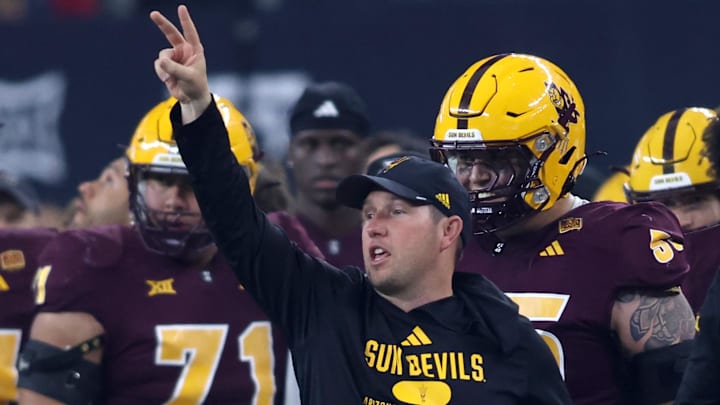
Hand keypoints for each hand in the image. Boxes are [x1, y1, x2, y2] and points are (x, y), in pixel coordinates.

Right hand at [150, 5, 210, 121]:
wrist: (190, 97)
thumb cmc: (195, 85)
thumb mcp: (188, 77)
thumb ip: (175, 69)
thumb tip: (160, 61)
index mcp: (194, 50)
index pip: (190, 33)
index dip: (185, 20)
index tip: (181, 8)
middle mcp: (183, 50)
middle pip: (171, 33)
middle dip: (162, 24)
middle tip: (153, 14)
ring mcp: (174, 57)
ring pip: (163, 55)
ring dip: (165, 67)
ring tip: (172, 78)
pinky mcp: (165, 65)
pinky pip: (158, 65)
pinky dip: (161, 72)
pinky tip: (168, 80)